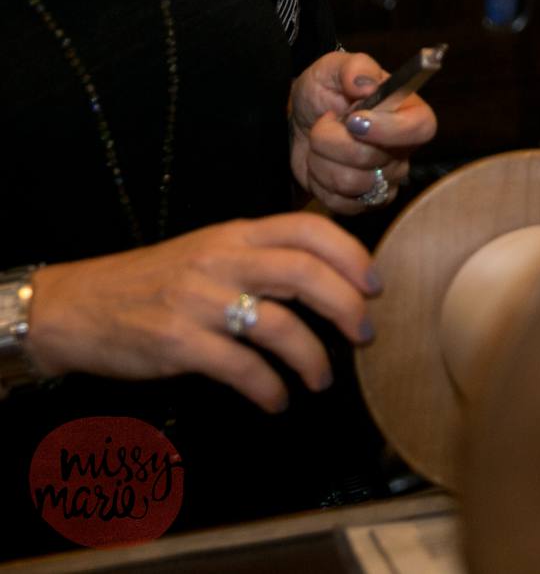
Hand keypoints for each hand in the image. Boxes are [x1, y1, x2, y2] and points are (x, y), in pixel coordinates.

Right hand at [25, 214, 378, 411]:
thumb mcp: (210, 251)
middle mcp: (220, 261)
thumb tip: (332, 274)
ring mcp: (198, 301)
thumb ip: (262, 255)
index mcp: (235, 234)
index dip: (351, 255)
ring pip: (279, 325)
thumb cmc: (154, 282)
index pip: (308, 230)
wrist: (75, 307)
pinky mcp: (176, 343)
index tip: (375, 285)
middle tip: (365, 335)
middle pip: (306, 273)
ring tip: (321, 379)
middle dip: (348, 307)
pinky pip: (241, 367)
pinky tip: (277, 400)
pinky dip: (269, 388)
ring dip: (313, 358)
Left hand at [289, 50, 436, 214]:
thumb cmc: (323, 93)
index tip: (353, 119)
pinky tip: (322, 165)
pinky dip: (320, 183)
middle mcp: (403, 150)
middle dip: (333, 141)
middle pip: (372, 159)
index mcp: (408, 113)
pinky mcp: (365, 202)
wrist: (297, 123)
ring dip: (322, 161)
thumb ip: (353, 68)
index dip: (388, 129)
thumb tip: (365, 84)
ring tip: (319, 145)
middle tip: (323, 123)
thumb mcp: (333, 68)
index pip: (421, 128)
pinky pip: (341, 202)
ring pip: (351, 182)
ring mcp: (386, 180)